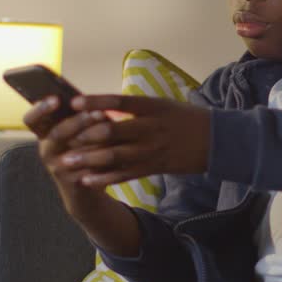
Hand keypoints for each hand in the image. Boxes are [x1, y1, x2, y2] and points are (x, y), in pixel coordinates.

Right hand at [22, 96, 111, 215]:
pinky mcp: (72, 181)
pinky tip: (116, 146)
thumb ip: (80, 117)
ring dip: (94, 137)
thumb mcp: (76, 133)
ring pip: (75, 150)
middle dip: (78, 121)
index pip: (32, 120)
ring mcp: (57, 167)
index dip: (41, 109)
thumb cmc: (83, 150)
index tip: (56, 99)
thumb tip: (96, 104)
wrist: (85, 189)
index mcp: (44, 134)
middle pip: (57, 133)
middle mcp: (46, 150)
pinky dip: (102, 155)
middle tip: (96, 112)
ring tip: (110, 125)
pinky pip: (88, 166)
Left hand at [57, 94, 210, 186]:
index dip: (95, 103)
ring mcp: (153, 149)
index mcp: (152, 106)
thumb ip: (134, 108)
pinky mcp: (156, 167)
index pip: (119, 102)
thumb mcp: (162, 105)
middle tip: (63, 142)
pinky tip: (88, 179)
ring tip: (67, 163)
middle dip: (85, 138)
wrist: (218, 139)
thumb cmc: (185, 118)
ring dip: (89, 161)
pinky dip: (106, 177)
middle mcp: (151, 127)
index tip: (74, 103)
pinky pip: (127, 174)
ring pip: (116, 156)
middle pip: (113, 132)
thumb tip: (103, 109)